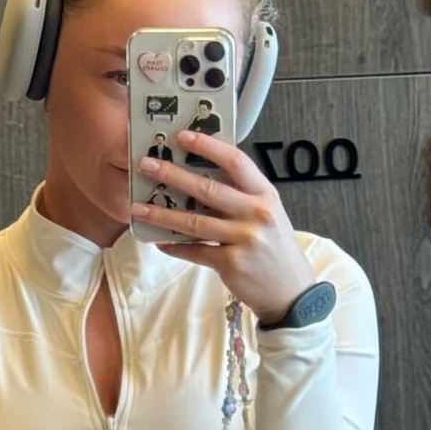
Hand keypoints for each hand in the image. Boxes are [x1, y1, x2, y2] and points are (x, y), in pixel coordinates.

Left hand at [132, 127, 315, 324]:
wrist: (291, 292)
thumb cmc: (275, 249)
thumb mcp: (269, 213)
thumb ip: (243, 195)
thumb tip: (203, 178)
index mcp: (265, 194)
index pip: (235, 161)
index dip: (207, 146)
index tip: (182, 137)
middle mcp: (256, 213)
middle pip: (208, 189)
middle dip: (173, 175)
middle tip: (147, 165)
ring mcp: (244, 239)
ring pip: (195, 223)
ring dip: (163, 215)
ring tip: (139, 208)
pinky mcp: (232, 264)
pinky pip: (196, 252)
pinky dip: (176, 247)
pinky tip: (159, 241)